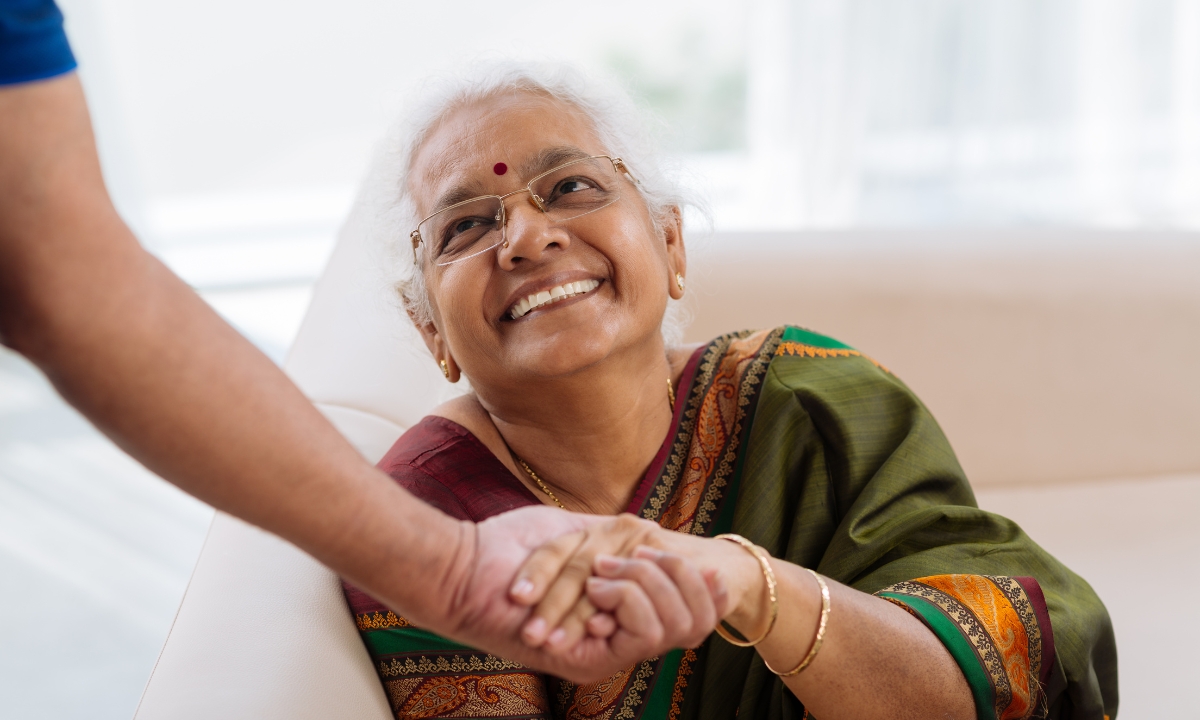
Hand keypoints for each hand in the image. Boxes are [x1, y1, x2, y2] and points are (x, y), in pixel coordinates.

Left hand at [431, 506, 726, 683]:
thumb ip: (611, 539)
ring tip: (611, 565)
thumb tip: (654, 543)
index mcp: (613, 604)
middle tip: (646, 549)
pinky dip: (631, 598)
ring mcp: (605, 649)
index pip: (689, 607)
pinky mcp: (590, 662)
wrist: (461, 570)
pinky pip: (644, 633)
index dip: (711, 589)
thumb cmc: (506, 546)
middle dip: (683, 574)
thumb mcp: (572, 530)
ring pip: (674, 626)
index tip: (718, 568)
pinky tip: (602, 580)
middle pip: (691, 617)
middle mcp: (613, 632)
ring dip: (650, 583)